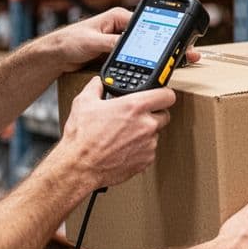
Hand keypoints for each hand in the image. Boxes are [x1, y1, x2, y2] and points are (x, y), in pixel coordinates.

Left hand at [49, 7, 201, 72]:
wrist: (56, 55)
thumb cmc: (68, 41)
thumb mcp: (92, 41)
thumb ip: (110, 43)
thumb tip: (129, 46)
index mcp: (118, 18)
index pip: (147, 24)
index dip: (165, 34)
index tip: (178, 42)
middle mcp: (122, 28)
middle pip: (151, 37)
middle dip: (169, 46)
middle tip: (187, 55)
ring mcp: (121, 42)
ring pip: (147, 49)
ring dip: (160, 57)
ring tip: (179, 63)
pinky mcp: (117, 54)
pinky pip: (137, 59)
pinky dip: (148, 64)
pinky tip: (159, 71)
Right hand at [59, 79, 175, 189]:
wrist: (80, 166)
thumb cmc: (82, 138)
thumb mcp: (83, 103)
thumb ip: (96, 87)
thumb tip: (98, 82)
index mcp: (134, 107)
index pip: (167, 95)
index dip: (163, 93)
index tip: (159, 95)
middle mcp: (146, 125)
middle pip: (164, 114)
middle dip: (153, 113)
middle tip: (138, 116)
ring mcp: (148, 144)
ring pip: (156, 133)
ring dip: (145, 132)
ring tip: (125, 134)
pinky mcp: (147, 160)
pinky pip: (150, 149)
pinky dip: (141, 148)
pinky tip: (124, 147)